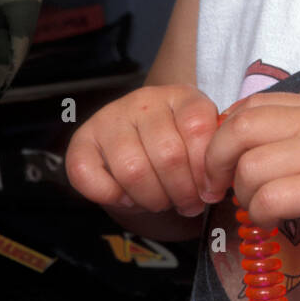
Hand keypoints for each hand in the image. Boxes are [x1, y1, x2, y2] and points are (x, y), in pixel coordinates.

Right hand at [65, 84, 221, 216]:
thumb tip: (217, 186)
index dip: (206, 169)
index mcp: (181, 96)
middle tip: (187, 204)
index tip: (209, 190)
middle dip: (182, 192)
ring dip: (152, 198)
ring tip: (161, 202)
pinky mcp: (82, 140)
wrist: (140, 144)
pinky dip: (112, 197)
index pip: (198, 128)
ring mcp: (110, 118)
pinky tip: (128, 197)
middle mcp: (144, 101)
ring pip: (132, 170)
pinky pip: (89, 176)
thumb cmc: (178, 146)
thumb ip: (213, 156)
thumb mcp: (203, 143)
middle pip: (168, 155)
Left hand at [209, 92, 299, 257]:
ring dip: (244, 196)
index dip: (223, 135)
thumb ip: (297, 134)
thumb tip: (242, 150)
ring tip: (261, 209)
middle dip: (215, 162)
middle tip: (218, 188)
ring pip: (248, 168)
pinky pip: (269, 199)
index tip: (223, 162)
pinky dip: (261, 215)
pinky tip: (275, 222)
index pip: (248, 106)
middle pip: (237, 130)